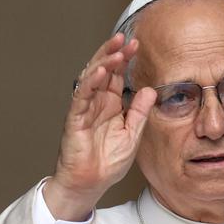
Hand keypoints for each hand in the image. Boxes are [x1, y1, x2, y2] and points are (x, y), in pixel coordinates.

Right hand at [43, 33, 156, 220]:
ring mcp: (85, 108)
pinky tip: (101, 72)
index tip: (138, 45)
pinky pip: (82, 96)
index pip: (118, 75)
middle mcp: (97, 102)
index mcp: (111, 104)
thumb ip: (139, 113)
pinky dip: (91, 83)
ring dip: (104, 62)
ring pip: (92, 78)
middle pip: (104, 70)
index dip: (126, 60)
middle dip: (115, 53)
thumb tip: (149, 90)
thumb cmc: (107, 162)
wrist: (90, 183)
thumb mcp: (132, 135)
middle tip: (127, 39)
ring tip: (116, 49)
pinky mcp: (75, 118)